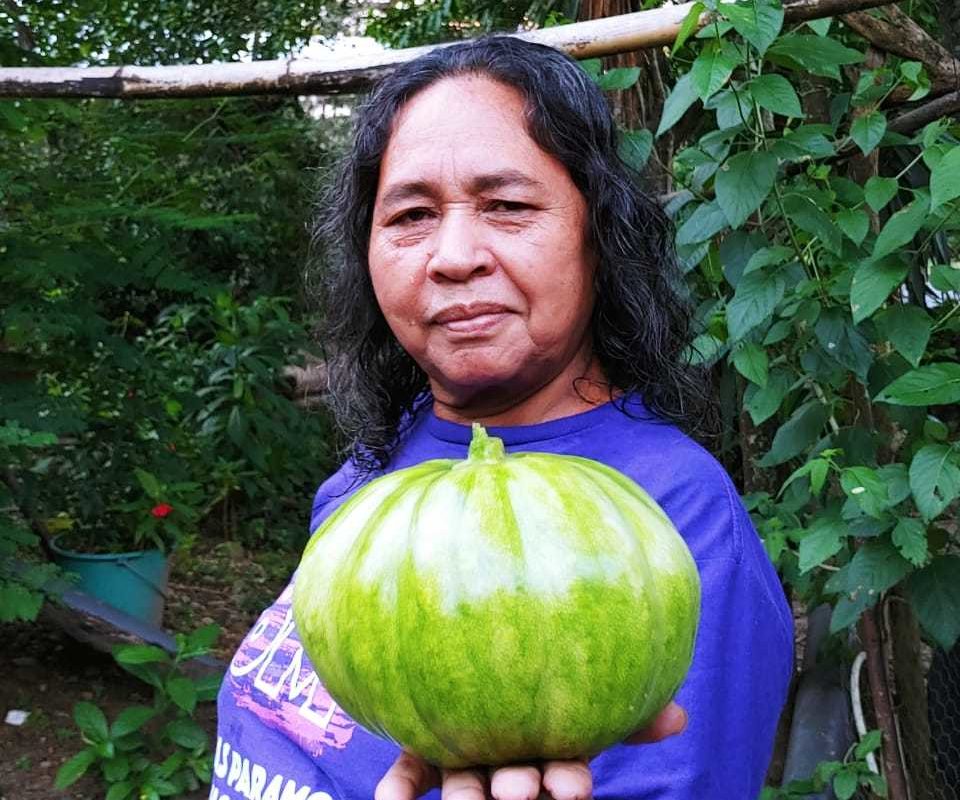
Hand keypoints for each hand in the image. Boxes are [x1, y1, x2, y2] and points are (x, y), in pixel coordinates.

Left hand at [374, 701, 686, 799]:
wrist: (474, 665)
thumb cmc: (543, 696)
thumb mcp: (587, 696)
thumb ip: (628, 711)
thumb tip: (682, 717)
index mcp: (545, 747)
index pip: (564, 771)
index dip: (568, 781)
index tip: (572, 787)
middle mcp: (506, 758)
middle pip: (514, 782)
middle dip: (519, 790)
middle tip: (518, 789)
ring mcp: (466, 757)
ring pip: (466, 784)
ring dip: (468, 795)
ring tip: (470, 797)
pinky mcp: (424, 755)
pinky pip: (409, 775)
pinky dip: (399, 789)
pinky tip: (390, 798)